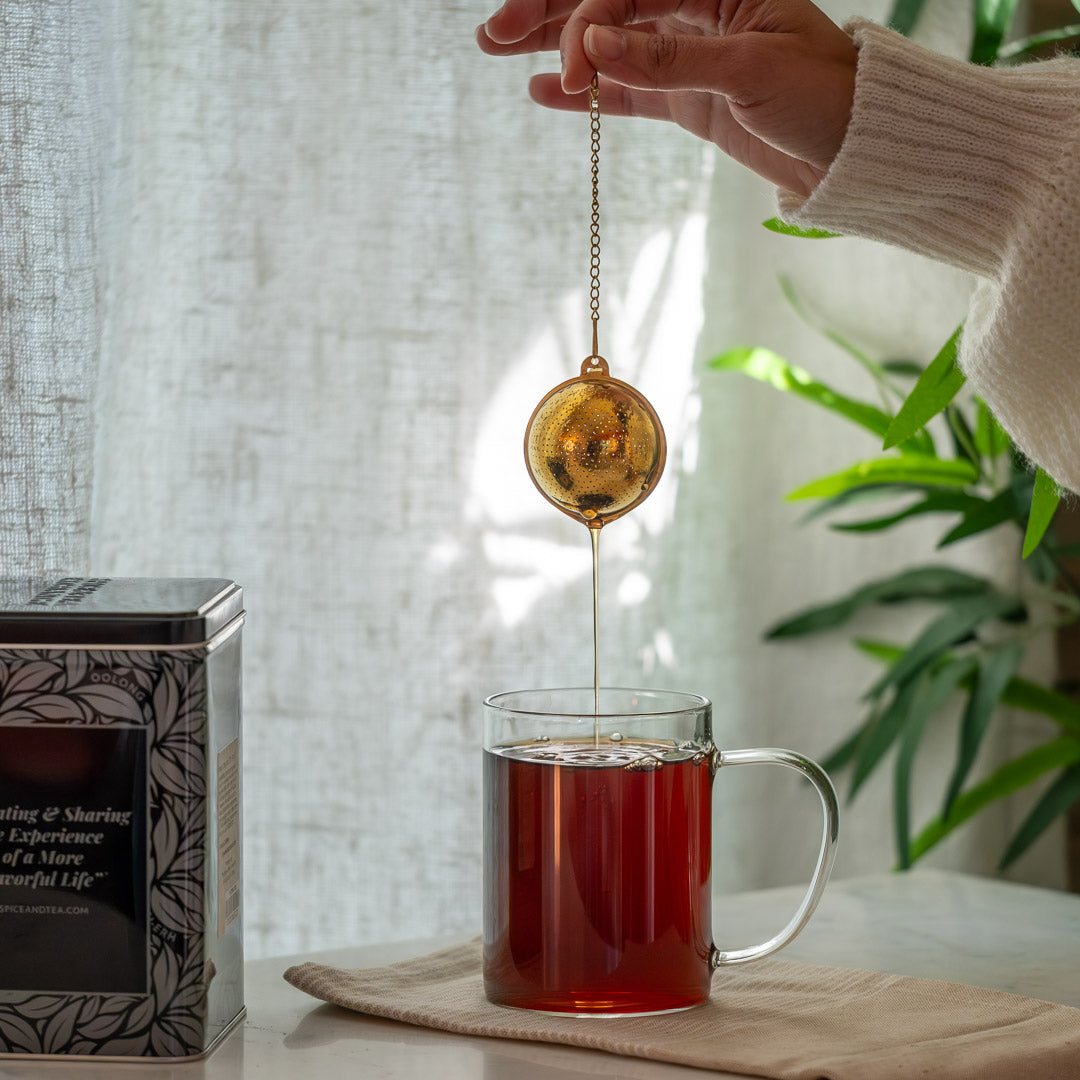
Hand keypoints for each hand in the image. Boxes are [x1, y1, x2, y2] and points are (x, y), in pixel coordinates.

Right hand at [476, 0, 857, 196]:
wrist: (855, 151)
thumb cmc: (823, 97)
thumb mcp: (751, 72)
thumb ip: (670, 59)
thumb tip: (595, 46)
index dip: (585, 17)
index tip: (567, 65)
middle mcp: (695, 8)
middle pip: (607, 0)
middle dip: (548, 12)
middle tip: (492, 32)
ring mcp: (686, 54)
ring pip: (608, 41)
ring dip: (554, 45)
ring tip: (499, 49)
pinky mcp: (686, 98)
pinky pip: (625, 90)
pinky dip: (587, 93)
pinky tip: (545, 93)